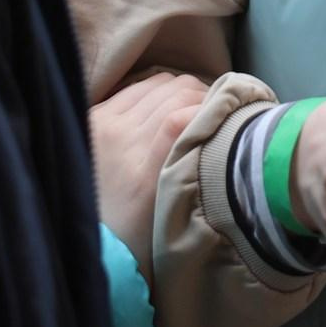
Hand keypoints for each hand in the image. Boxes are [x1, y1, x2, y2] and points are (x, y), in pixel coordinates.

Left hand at [89, 72, 211, 292]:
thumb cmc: (142, 235)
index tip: (231, 118)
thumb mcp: (174, 208)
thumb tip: (215, 122)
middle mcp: (118, 138)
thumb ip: (194, 164)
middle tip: (218, 113)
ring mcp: (103, 123)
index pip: (182, 115)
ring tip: (195, 108)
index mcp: (141, 170)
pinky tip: (168, 106)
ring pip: (158, 83)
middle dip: (204, 97)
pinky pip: (136, 86)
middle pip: (174, 91)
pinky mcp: (94, 117)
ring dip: (182, 91)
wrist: (94, 243)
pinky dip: (158, 90)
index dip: (213, 108)